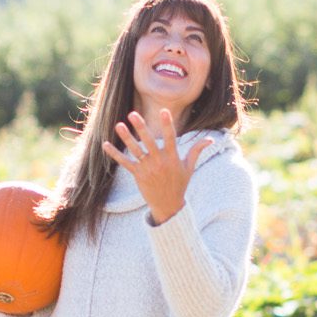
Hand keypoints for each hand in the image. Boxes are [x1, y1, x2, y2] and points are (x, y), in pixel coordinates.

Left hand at [102, 107, 212, 221]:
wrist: (168, 205)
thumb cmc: (180, 184)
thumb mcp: (189, 168)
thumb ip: (197, 151)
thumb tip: (210, 139)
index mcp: (172, 158)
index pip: (170, 137)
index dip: (167, 124)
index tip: (164, 111)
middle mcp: (159, 161)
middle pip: (149, 142)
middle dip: (141, 128)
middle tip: (133, 114)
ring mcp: (147, 168)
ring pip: (135, 151)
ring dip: (126, 138)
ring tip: (119, 125)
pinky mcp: (138, 175)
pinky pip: (125, 163)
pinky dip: (115, 154)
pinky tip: (105, 144)